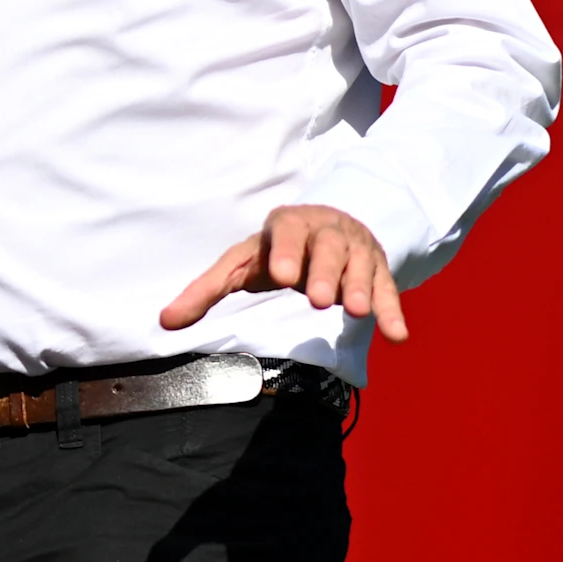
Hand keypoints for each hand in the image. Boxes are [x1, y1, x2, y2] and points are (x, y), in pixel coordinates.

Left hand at [161, 204, 408, 341]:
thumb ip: (206, 291)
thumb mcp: (241, 263)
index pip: (287, 231)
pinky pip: (388, 289)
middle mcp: (326, 231)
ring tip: (354, 313)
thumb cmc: (275, 251)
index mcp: (287, 225)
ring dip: (359, 288)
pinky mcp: (378, 269)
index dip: (287, 251)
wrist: (328, 226)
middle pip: (328, 247)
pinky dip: (392, 311)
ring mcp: (356, 249)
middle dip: (324, 273)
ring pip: (361, 265)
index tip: (282, 275)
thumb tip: (165, 321)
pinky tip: (397, 336)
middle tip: (318, 301)